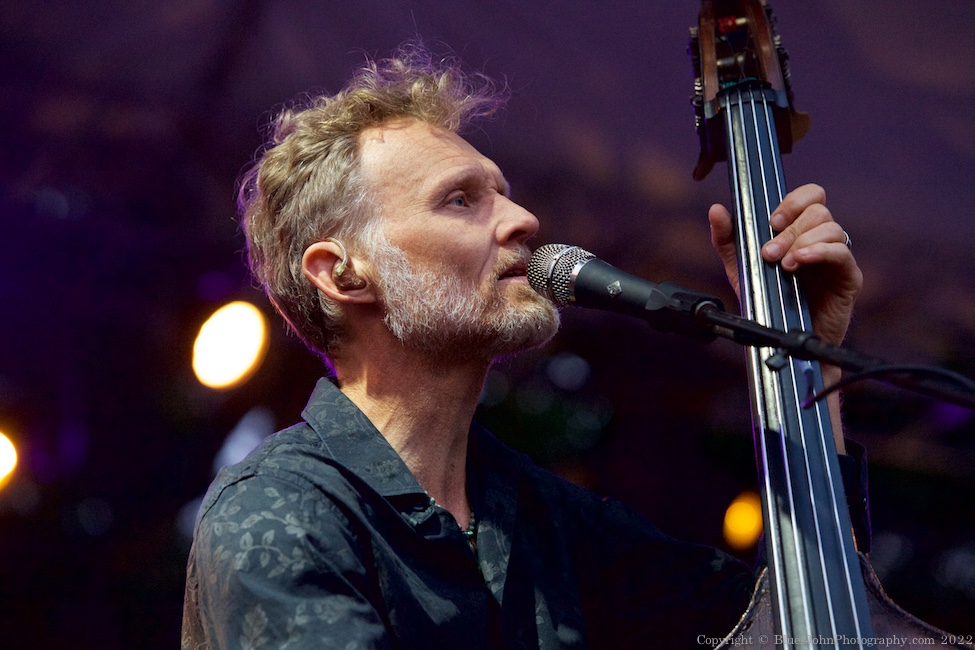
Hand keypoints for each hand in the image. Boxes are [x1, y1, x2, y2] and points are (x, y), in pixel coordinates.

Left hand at [708, 183, 862, 347]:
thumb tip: (717, 210)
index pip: (811, 196)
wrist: (780, 337)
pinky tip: (800, 261)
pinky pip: (841, 253)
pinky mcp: (848, 277)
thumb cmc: (766, 299)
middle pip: (818, 212)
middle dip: (789, 231)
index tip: (772, 222)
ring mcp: (837, 258)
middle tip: (769, 254)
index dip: (793, 202)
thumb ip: (727, 239)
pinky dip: (820, 252)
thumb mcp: (740, 266)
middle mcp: (821, 240)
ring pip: (831, 228)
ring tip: (784, 265)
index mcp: (801, 230)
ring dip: (802, 242)